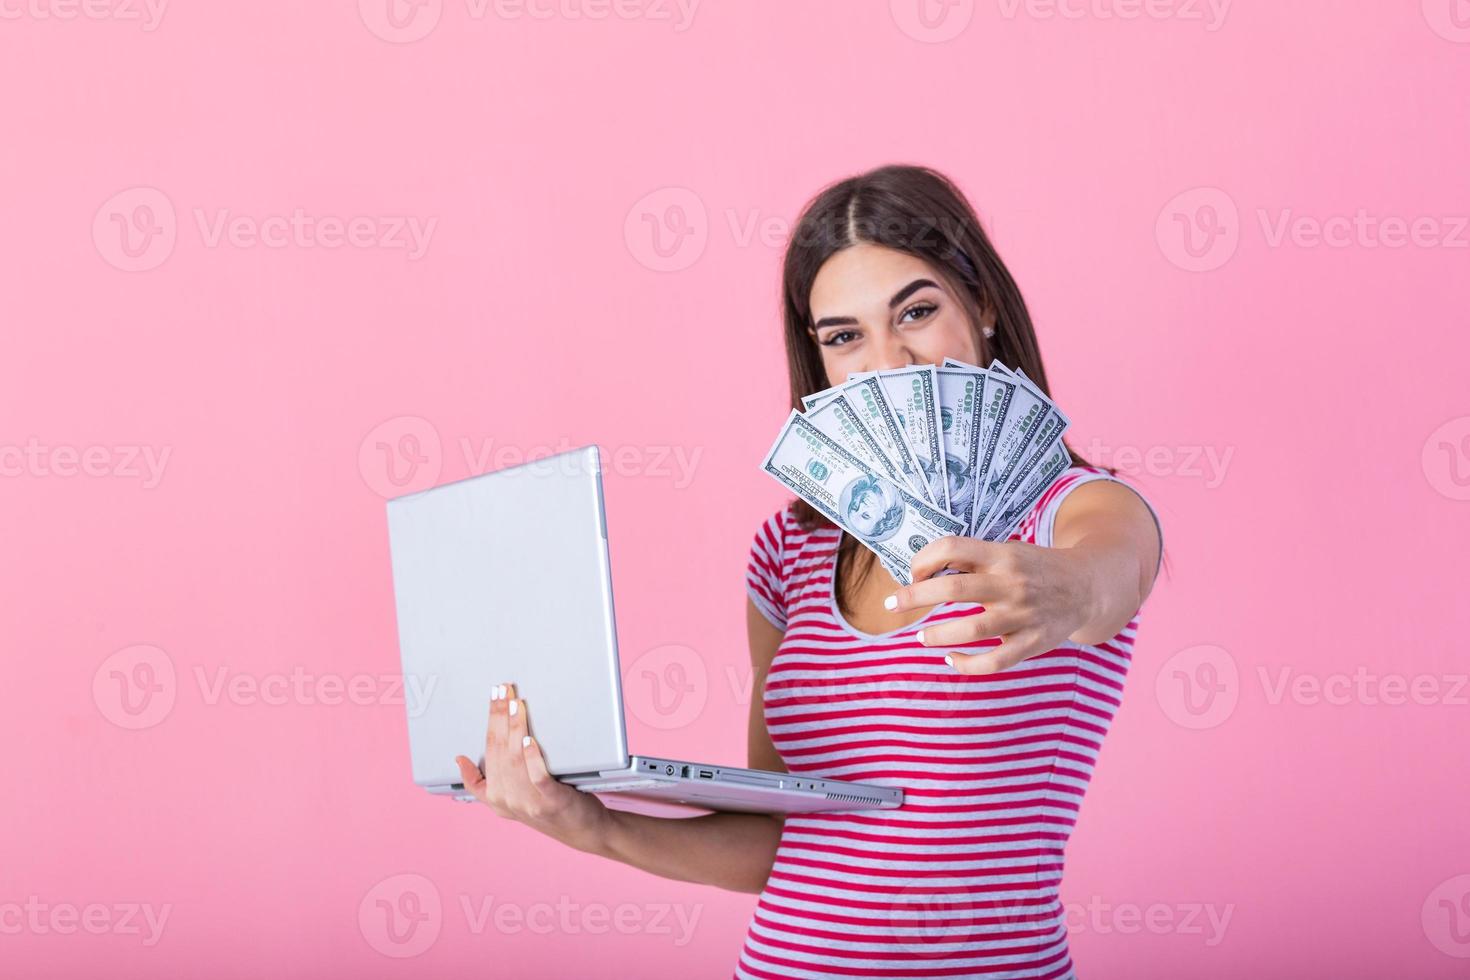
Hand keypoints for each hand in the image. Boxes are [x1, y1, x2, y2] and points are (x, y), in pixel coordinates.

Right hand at [454, 682, 612, 853]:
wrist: (582, 831)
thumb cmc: (546, 808)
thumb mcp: (506, 800)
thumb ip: (480, 783)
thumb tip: (459, 759)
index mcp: (495, 796)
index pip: (489, 749)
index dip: (490, 720)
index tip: (493, 695)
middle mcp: (508, 799)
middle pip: (500, 750)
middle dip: (499, 716)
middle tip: (503, 690)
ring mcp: (529, 802)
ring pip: (516, 760)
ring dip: (515, 729)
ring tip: (515, 705)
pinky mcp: (552, 802)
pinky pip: (538, 778)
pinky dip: (532, 758)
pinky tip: (529, 740)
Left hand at [889, 536, 1096, 674]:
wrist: (1089, 586)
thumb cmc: (1035, 568)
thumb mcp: (1008, 551)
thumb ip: (972, 559)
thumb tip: (922, 570)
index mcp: (1002, 554)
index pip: (952, 547)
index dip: (923, 559)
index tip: (911, 573)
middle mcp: (1011, 583)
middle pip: (953, 588)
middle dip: (914, 597)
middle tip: (891, 604)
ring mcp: (1023, 616)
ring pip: (970, 630)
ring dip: (937, 635)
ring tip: (921, 637)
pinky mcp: (1032, 643)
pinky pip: (994, 662)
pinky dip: (966, 665)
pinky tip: (951, 660)